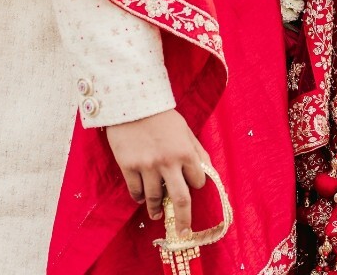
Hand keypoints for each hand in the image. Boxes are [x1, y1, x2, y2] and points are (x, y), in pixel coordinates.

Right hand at [106, 109, 209, 235]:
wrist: (132, 102)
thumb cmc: (161, 116)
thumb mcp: (184, 129)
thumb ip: (196, 151)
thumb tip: (208, 171)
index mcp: (185, 152)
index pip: (197, 181)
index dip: (195, 184)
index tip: (191, 185)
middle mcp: (168, 162)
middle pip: (180, 200)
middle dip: (184, 219)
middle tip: (184, 233)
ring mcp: (147, 166)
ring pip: (154, 198)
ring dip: (156, 209)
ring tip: (156, 213)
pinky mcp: (128, 166)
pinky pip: (135, 191)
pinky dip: (139, 197)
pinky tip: (141, 197)